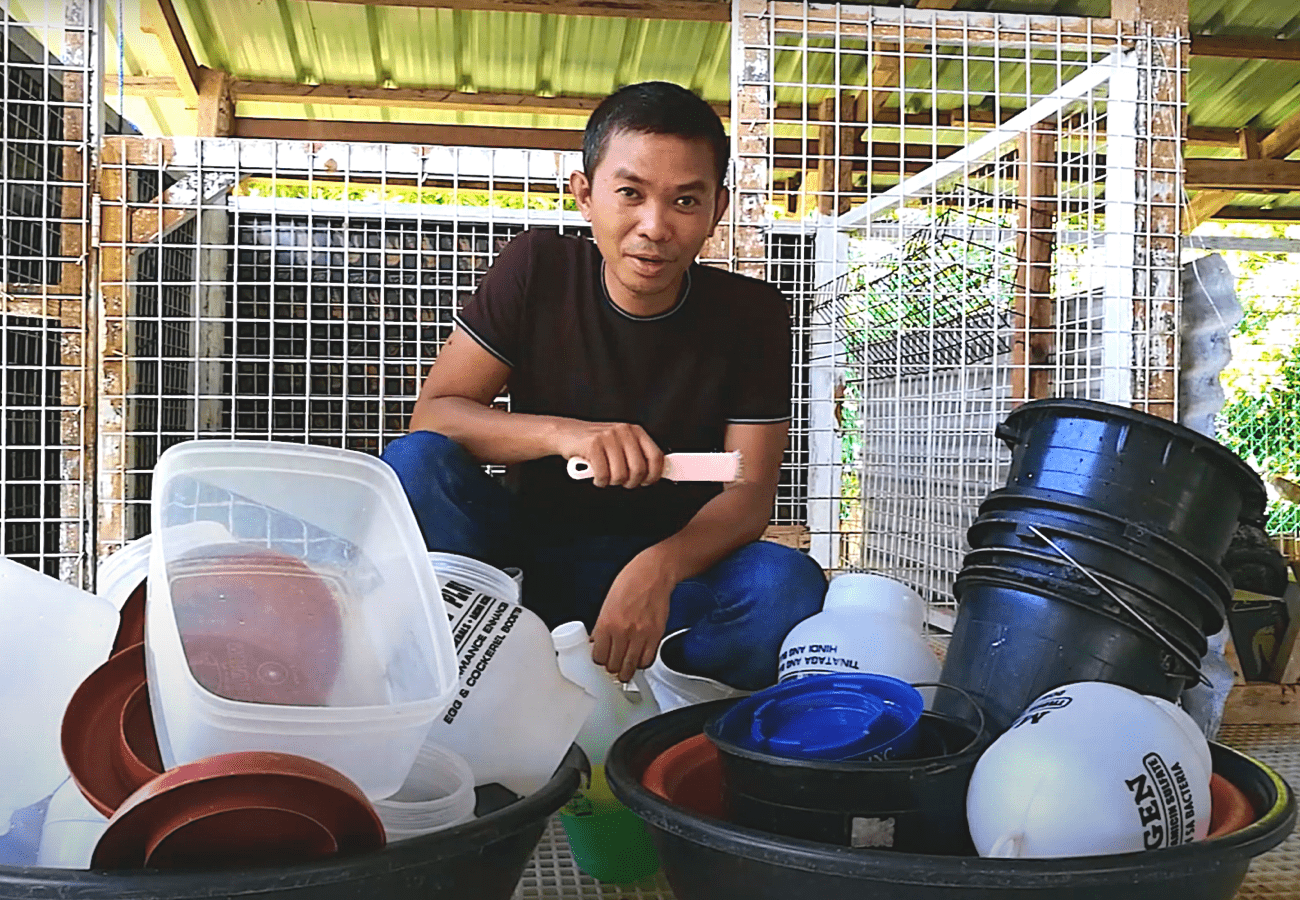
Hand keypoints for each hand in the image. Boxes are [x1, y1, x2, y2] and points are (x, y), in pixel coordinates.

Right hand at [554, 420, 664, 488]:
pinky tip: (596, 475)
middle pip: (639, 469)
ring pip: (620, 475)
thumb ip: (638, 456)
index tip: (648, 482)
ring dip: (612, 482)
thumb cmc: (597, 444)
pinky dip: (600, 481)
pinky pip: (603, 475)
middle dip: (631, 482)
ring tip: (606, 476)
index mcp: (636, 431)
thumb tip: (658, 474)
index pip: (656, 457)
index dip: (654, 474)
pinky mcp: (593, 445)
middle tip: (622, 481)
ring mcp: (608, 437)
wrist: (568, 434)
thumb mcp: (622, 444)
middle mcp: (624, 431)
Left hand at [591, 551, 674, 681]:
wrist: (654, 573)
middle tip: (612, 665)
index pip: (598, 656)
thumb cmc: (631, 581)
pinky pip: (647, 660)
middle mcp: (623, 631)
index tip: (601, 658)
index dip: (599, 660)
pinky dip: (642, 663)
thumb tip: (597, 642)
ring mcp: (641, 635)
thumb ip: (602, 626)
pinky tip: (638, 658)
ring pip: (631, 667)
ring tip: (625, 667)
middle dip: (612, 667)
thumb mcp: (607, 603)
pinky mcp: (656, 635)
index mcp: (606, 622)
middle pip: (614, 666)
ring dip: (627, 670)